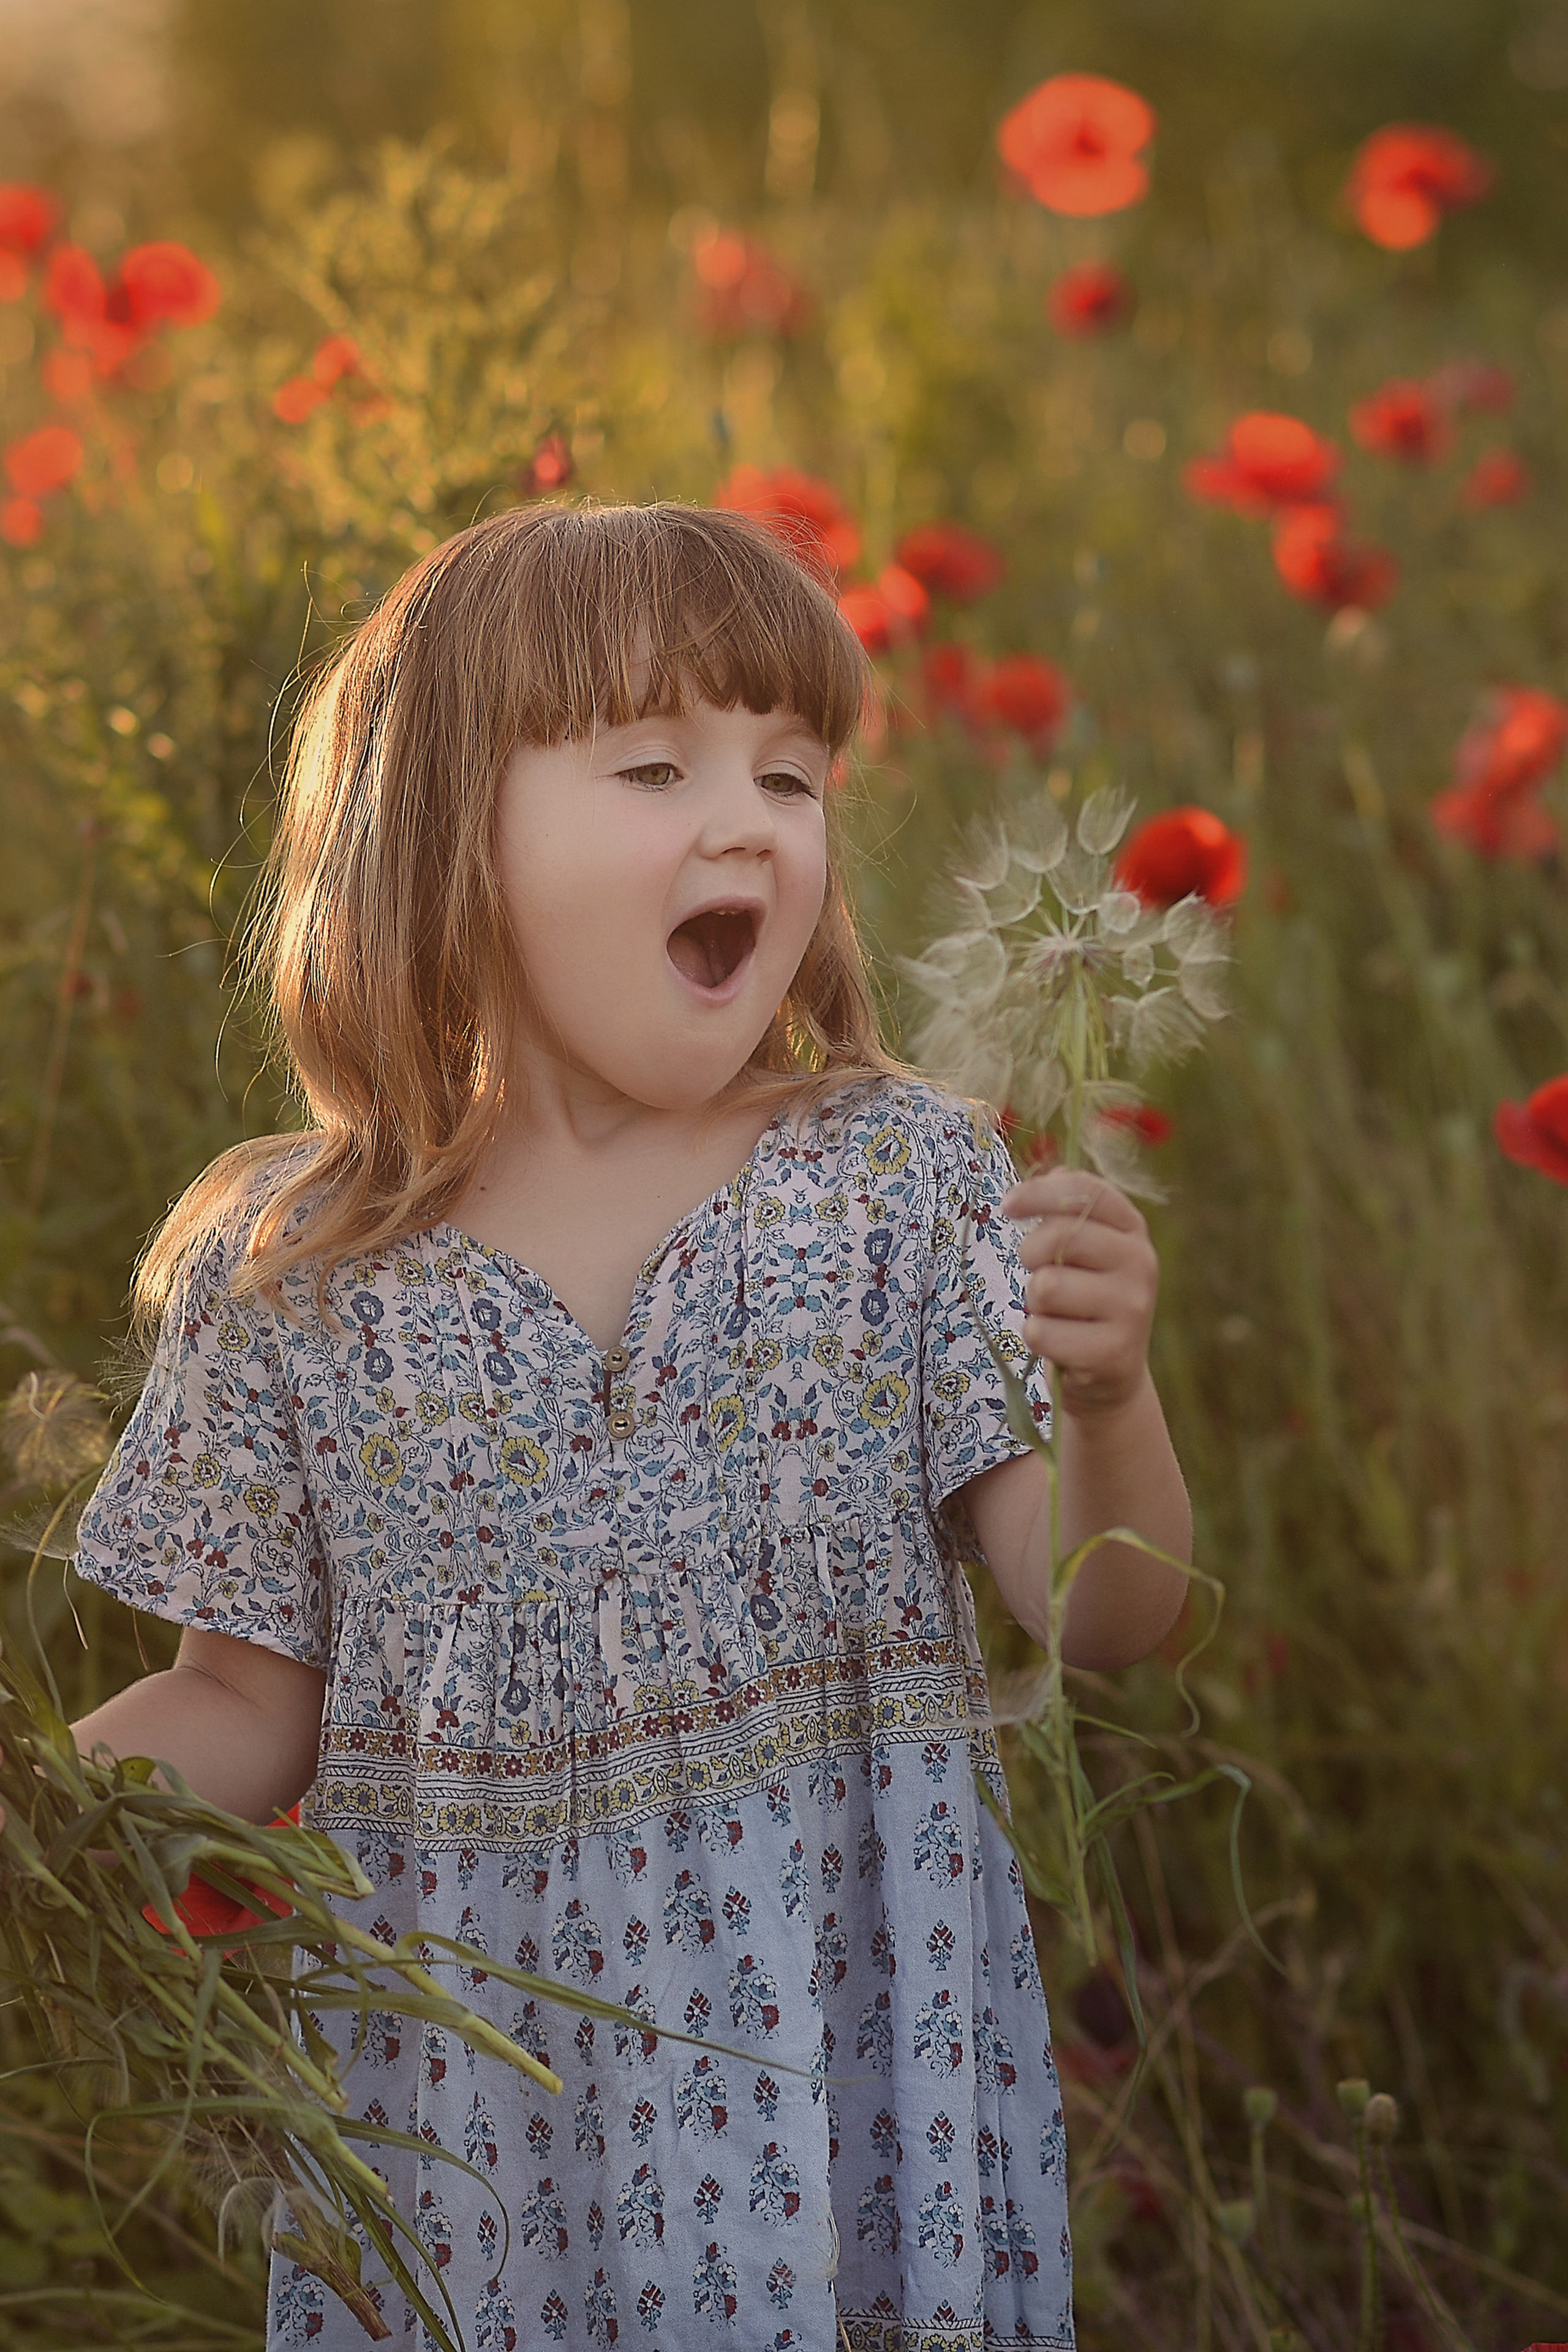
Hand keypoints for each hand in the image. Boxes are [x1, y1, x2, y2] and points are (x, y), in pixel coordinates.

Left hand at [1002, 1166, 1158, 1418]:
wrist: (1108, 1375)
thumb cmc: (1082, 1299)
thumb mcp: (1082, 1249)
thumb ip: (1067, 1209)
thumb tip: (1051, 1173)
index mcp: (1131, 1228)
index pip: (1088, 1191)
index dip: (1040, 1193)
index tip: (1007, 1206)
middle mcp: (1141, 1263)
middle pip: (1062, 1236)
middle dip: (1031, 1253)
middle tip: (1035, 1270)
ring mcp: (1133, 1309)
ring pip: (1048, 1287)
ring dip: (1035, 1301)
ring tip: (1054, 1311)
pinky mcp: (1114, 1352)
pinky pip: (1043, 1332)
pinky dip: (1037, 1336)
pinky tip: (1058, 1341)